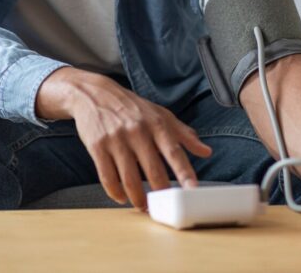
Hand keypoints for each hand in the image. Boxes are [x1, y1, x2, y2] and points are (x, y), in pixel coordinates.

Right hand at [68, 74, 212, 210]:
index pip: (174, 152)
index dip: (184, 172)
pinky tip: (122, 198)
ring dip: (138, 198)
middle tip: (166, 207)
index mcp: (156, 124)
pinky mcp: (97, 147)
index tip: (192, 190)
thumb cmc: (132, 107)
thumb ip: (184, 134)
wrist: (94, 94)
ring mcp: (116, 139)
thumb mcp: (160, 114)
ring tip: (144, 206)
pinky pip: (107, 177)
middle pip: (153, 170)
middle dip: (161, 193)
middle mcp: (137, 131)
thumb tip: (206, 152)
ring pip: (129, 178)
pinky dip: (115, 192)